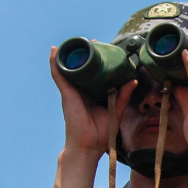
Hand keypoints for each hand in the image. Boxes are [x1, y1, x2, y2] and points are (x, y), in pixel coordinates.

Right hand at [48, 46, 135, 187]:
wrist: (89, 146)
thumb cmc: (101, 132)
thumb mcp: (117, 111)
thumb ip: (124, 96)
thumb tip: (133, 80)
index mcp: (93, 93)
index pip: (95, 73)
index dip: (99, 60)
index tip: (106, 48)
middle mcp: (81, 90)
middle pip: (83, 68)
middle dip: (87, 54)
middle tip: (95, 42)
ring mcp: (72, 91)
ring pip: (70, 69)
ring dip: (72, 54)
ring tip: (77, 42)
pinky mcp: (66, 94)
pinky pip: (59, 75)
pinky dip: (56, 63)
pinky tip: (54, 51)